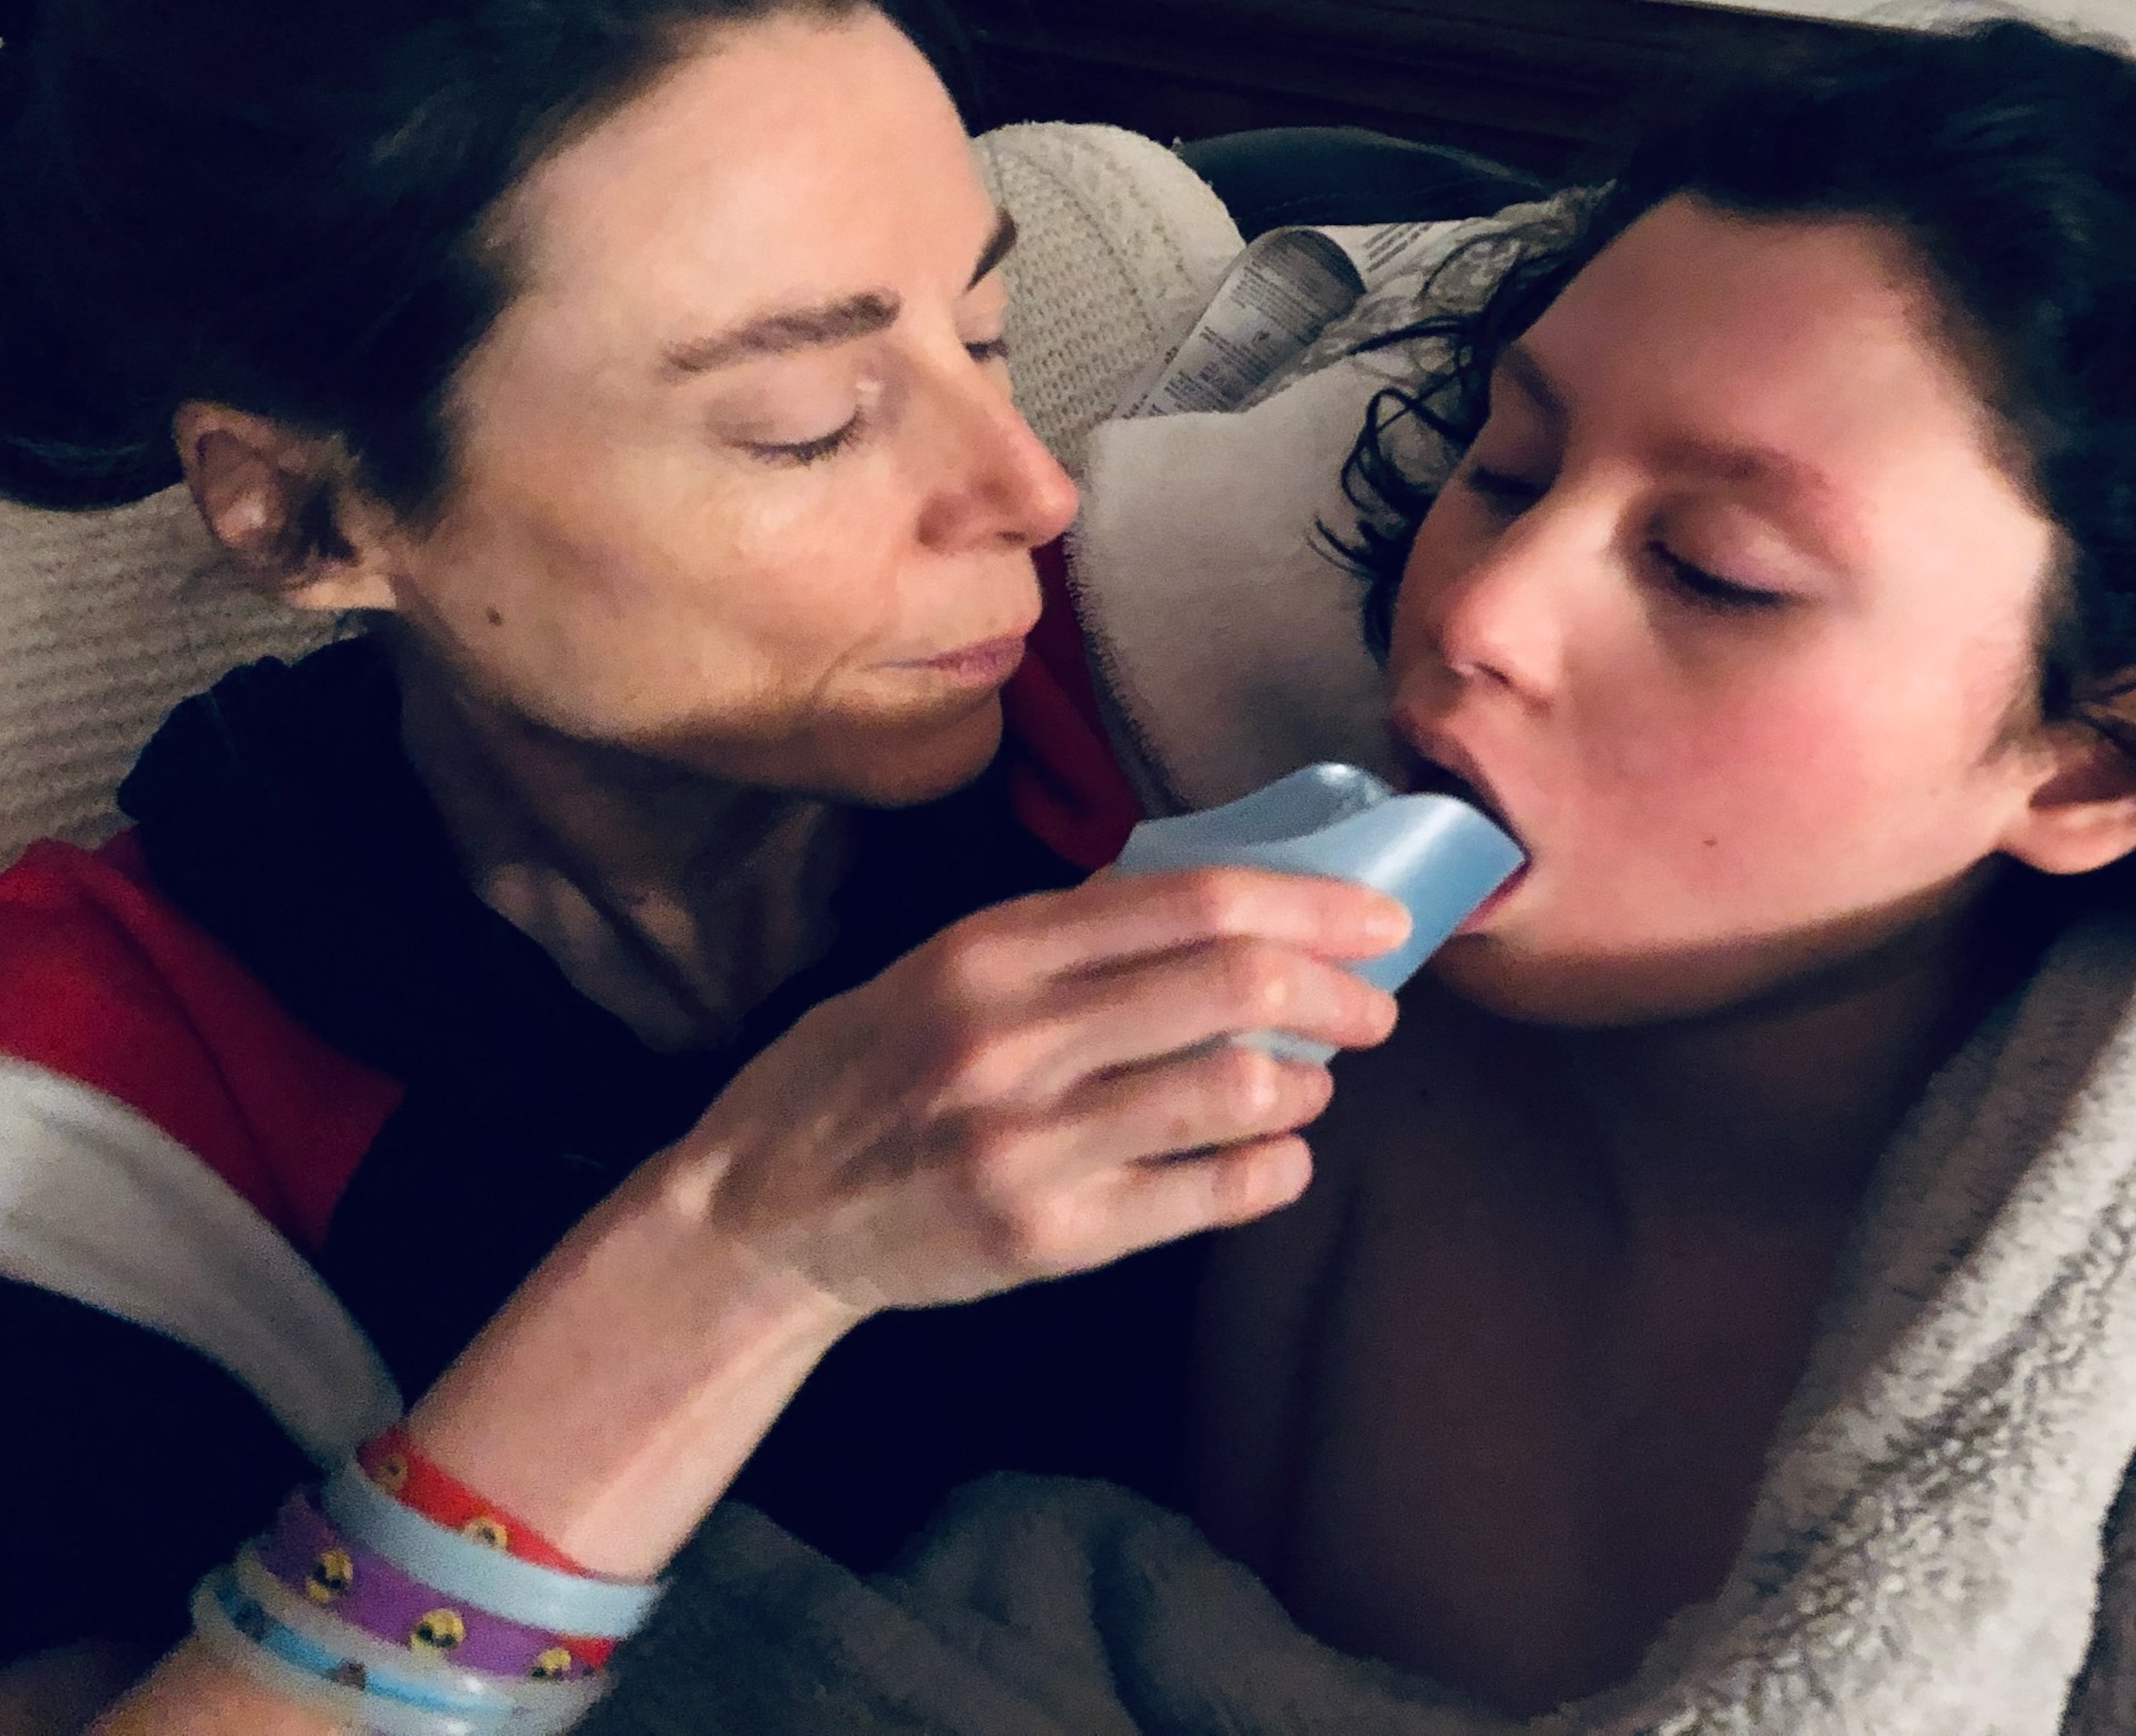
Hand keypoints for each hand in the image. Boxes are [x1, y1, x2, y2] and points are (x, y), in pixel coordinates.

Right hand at [669, 865, 1408, 1316]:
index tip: (1379, 917)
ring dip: (1305, 1082)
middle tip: (1376, 1006)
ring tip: (1308, 1084)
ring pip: (1234, 1088)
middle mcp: (1013, 1039)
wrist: (756, 1212)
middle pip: (1231, 983)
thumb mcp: (938, 967)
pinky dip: (1273, 1169)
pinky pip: (1207, 1193)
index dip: (1309, 902)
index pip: (1191, 899)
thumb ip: (1062, 934)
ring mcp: (1031, 1143)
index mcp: (993, 951)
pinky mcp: (1047, 1237)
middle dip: (1337, 989)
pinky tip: (1275, 1157)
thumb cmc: (859, 1073)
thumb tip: (1207, 897)